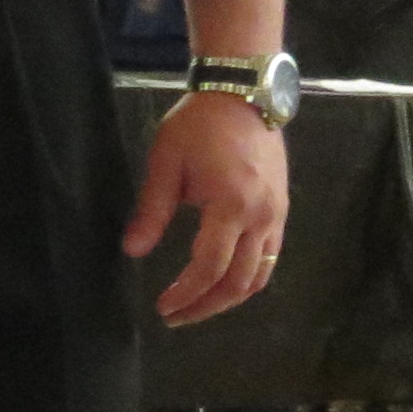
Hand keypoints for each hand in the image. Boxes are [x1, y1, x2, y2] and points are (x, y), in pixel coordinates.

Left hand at [126, 91, 288, 328]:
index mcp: (230, 206)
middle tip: (177, 317)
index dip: (185, 293)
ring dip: (228, 299)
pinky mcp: (280, 212)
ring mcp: (275, 217)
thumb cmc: (199, 124)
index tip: (163, 307)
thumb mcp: (166, 163)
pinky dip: (246, 279)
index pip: (209, 267)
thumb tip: (132, 251)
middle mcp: (259, 218)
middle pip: (238, 283)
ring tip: (200, 306)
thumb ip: (151, 211)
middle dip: (206, 306)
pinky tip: (223, 281)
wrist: (244, 94)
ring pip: (259, 277)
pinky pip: (269, 259)